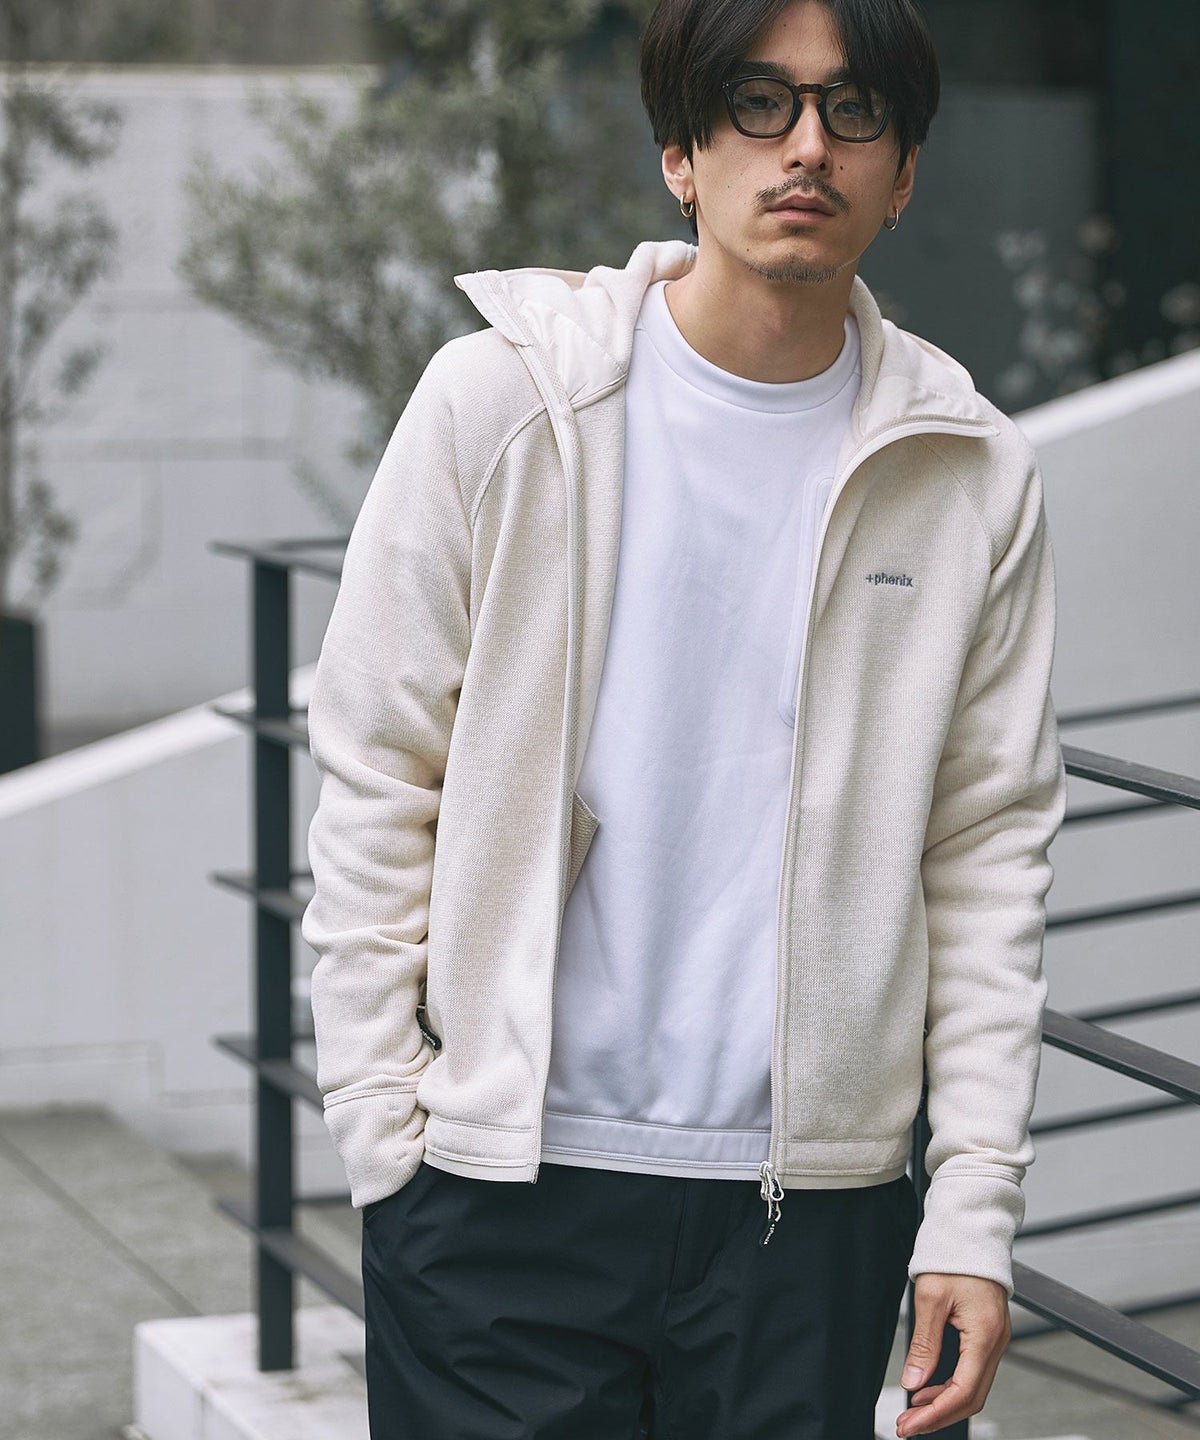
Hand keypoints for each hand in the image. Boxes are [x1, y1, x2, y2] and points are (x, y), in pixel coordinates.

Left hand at [895, 1272, 1009, 1436]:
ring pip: (973, 1387)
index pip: (963, 1391)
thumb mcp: (930, 1298)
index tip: (909, 1424)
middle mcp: (996, 1342)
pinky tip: (929, 1387)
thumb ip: (925, 1343)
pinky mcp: (987, 1335)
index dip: (935, 1413)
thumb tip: (913, 1381)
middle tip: (907, 1425)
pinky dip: (951, 1385)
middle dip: (939, 1416)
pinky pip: (973, 1371)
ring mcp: (994, 1340)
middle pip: (972, 1397)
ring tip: (914, 1410)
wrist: (972, 1232)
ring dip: (944, 1403)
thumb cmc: (954, 1257)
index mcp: (985, 1335)